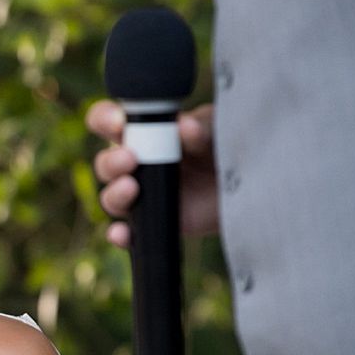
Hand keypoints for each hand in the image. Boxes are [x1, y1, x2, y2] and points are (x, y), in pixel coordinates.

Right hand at [84, 100, 221, 247]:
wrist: (250, 184)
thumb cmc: (225, 146)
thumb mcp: (217, 129)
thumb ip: (201, 127)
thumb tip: (184, 126)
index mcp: (143, 132)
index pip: (107, 121)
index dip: (104, 120)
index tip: (118, 123)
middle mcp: (137, 164)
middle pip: (104, 164)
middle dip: (111, 161)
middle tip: (131, 158)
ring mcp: (144, 195)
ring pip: (111, 197)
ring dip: (115, 193)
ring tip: (132, 187)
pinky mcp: (155, 222)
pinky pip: (130, 233)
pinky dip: (121, 235)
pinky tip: (122, 233)